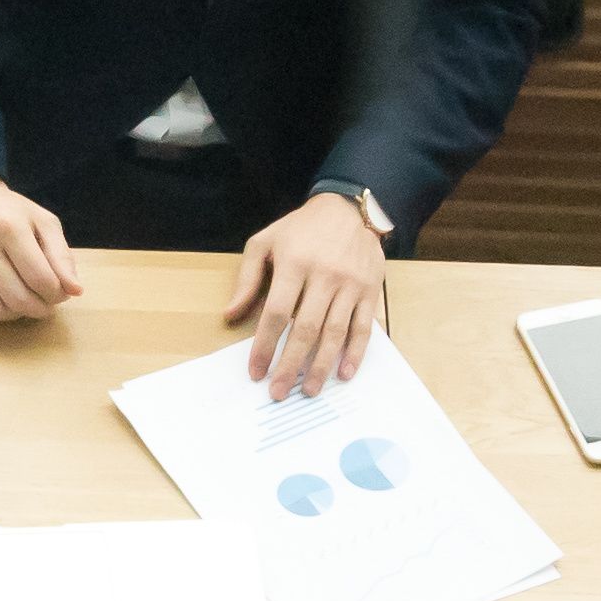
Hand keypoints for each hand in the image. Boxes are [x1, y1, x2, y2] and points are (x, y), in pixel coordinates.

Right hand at [0, 175, 79, 323]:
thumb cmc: (7, 211)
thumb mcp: (42, 221)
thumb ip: (61, 255)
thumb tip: (74, 290)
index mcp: (8, 227)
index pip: (41, 278)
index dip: (56, 294)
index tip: (58, 293)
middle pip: (19, 299)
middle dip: (39, 308)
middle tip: (43, 302)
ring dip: (14, 314)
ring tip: (21, 300)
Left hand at [229, 192, 386, 394]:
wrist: (349, 208)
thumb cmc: (302, 228)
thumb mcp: (265, 242)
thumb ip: (247, 279)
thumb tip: (231, 315)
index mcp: (294, 262)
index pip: (276, 313)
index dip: (264, 345)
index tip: (256, 371)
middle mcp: (325, 275)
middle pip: (305, 329)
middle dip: (290, 365)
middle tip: (279, 392)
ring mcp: (350, 284)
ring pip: (335, 333)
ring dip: (321, 366)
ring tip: (310, 391)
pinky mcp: (370, 290)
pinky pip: (363, 327)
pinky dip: (354, 353)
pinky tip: (344, 373)